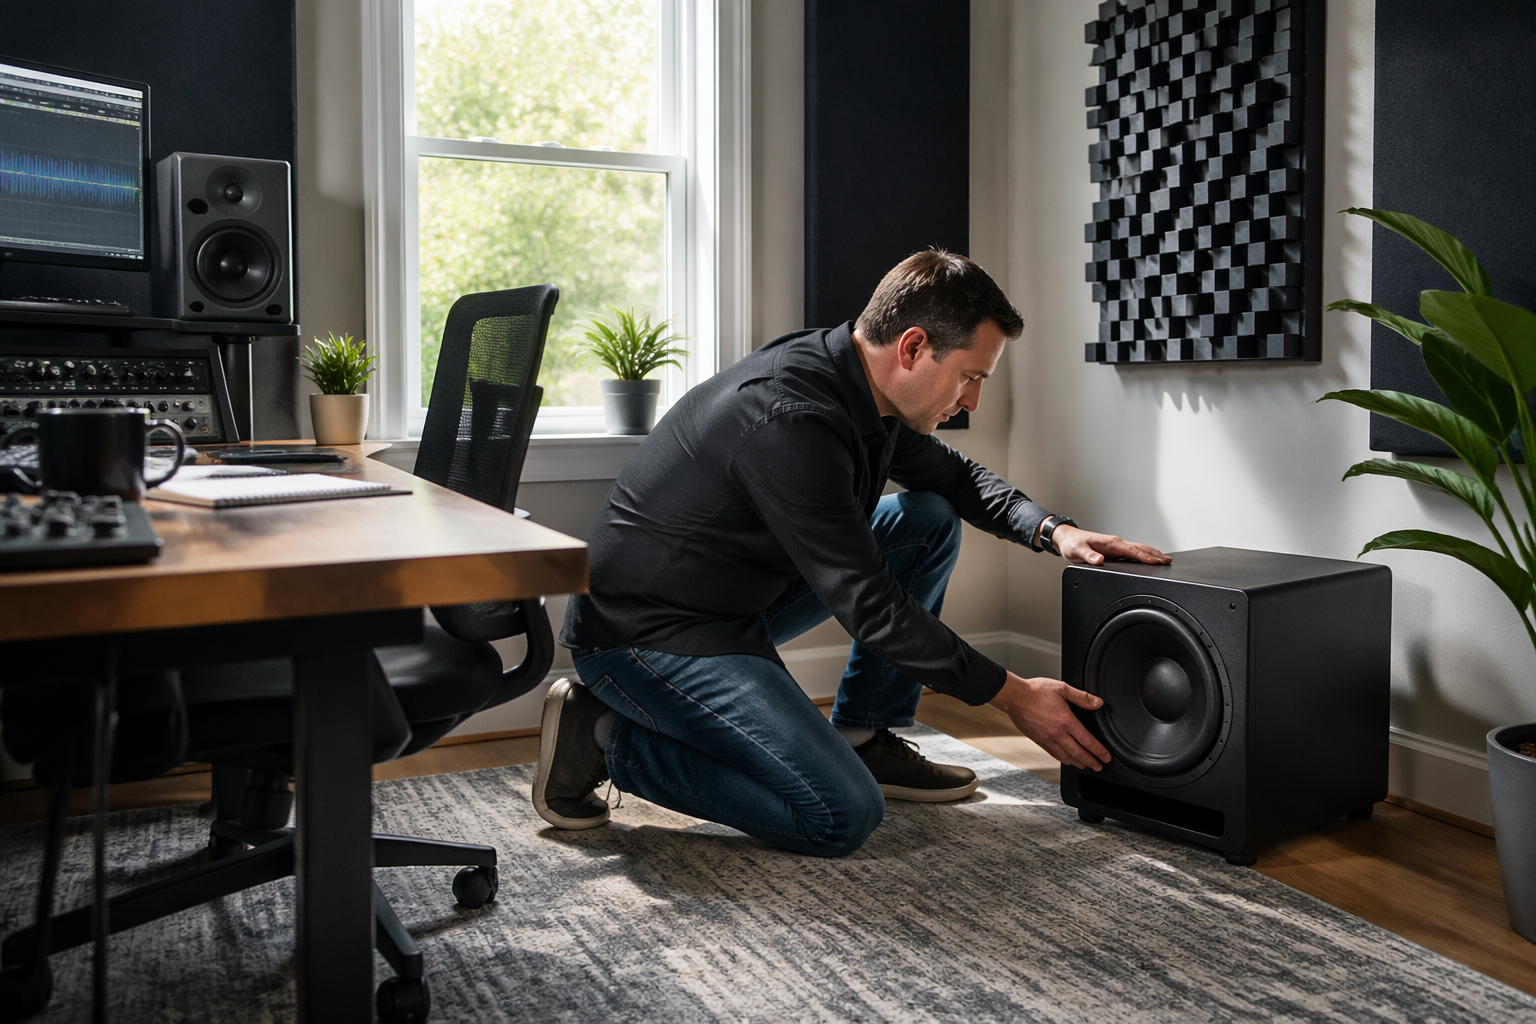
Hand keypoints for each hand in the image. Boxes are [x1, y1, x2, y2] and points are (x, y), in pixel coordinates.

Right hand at [988, 672, 1111, 770]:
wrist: (1014, 697)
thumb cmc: (1035, 691)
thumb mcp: (1062, 688)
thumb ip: (1082, 697)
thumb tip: (1098, 703)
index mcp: (1066, 720)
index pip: (1087, 740)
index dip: (1099, 750)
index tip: (1106, 756)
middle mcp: (1057, 733)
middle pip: (1078, 752)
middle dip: (1091, 761)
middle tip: (1099, 767)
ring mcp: (1047, 738)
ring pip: (1066, 756)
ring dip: (1078, 763)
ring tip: (1085, 766)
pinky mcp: (1038, 740)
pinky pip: (1053, 753)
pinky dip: (1063, 759)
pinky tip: (1066, 759)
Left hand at [1049, 524, 1169, 565]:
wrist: (1065, 538)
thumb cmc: (1071, 544)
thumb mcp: (1077, 551)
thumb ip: (1089, 556)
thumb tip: (1099, 560)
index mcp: (1111, 543)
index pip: (1132, 551)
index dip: (1145, 557)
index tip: (1157, 562)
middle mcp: (1116, 543)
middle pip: (1140, 548)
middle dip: (1155, 554)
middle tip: (1168, 561)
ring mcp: (1116, 546)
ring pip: (1138, 549)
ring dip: (1152, 554)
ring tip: (1164, 560)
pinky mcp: (1114, 550)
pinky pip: (1132, 552)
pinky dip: (1143, 555)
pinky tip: (1148, 559)